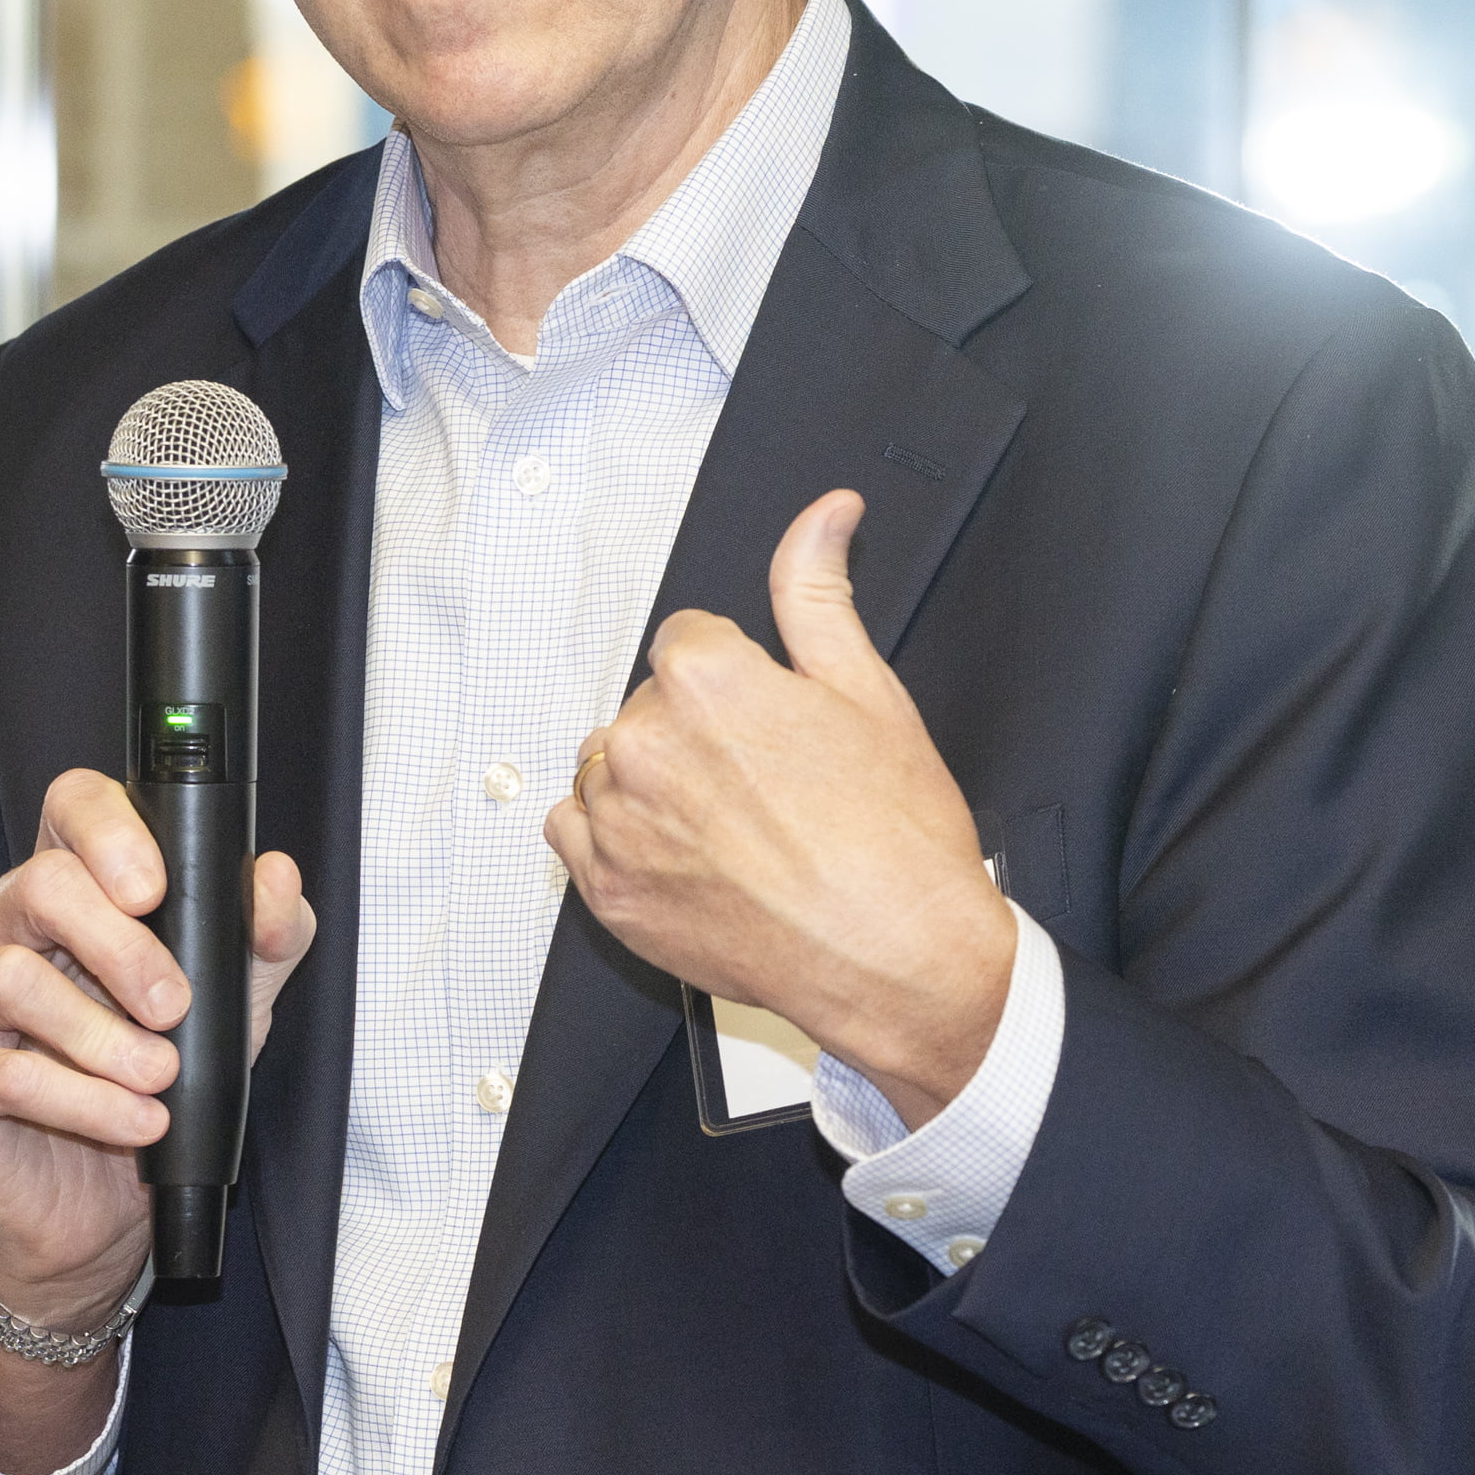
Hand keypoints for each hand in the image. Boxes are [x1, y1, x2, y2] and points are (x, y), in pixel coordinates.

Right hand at [0, 767, 316, 1455]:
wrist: (99, 1214)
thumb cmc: (155, 1086)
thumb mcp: (234, 1007)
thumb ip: (264, 938)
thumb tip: (274, 876)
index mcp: (64, 889)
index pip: (70, 806)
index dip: (110, 831)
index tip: (158, 890)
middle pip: (41, 886)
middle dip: (122, 949)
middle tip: (175, 1008)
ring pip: (12, 978)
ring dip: (102, 1036)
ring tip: (159, 1078)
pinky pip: (0, 1072)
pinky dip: (82, 1100)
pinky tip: (136, 1124)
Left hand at [543, 493, 1011, 1125]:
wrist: (899, 960)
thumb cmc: (896, 840)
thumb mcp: (869, 693)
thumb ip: (818, 593)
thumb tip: (824, 515)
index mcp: (703, 680)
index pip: (686, 641)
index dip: (737, 683)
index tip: (773, 728)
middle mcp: (643, 744)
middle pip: (647, 705)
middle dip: (695, 732)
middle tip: (769, 788)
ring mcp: (617, 823)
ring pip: (609, 766)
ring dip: (652, 784)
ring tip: (733, 828)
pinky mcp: (606, 891)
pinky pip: (575, 832)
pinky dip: (616, 838)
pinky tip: (685, 857)